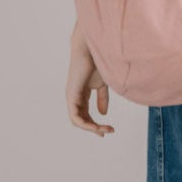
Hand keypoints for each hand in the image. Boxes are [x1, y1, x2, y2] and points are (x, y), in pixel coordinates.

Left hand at [66, 19, 113, 136]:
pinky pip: (75, 117)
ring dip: (92, 128)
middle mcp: (74, 98)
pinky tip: (96, 125)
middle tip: (108, 131)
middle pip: (82, 120)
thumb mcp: (102, 84)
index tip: (109, 129)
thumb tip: (103, 114)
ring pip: (77, 121)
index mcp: (81, 95)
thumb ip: (102, 98)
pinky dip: (86, 124)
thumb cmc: (97, 63)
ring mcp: (71, 97)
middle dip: (95, 129)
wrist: (92, 49)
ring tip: (104, 130)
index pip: (85, 115)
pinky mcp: (71, 96)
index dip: (95, 125)